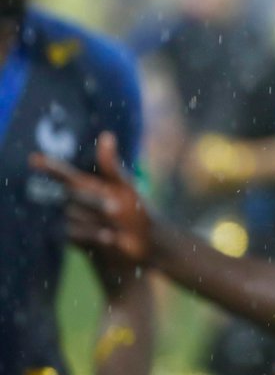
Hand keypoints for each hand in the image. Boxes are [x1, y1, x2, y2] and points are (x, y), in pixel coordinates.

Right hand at [32, 131, 151, 264]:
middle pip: (74, 196)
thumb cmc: (134, 208)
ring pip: (74, 216)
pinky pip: (77, 233)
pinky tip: (111, 237)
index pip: (62, 174)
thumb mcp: (125, 185)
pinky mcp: (76, 239)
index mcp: (85, 184)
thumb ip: (111, 165)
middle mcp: (75, 201)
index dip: (48, 166)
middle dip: (95, 201)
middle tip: (115, 209)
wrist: (141, 240)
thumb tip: (106, 135)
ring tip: (117, 224)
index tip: (33, 158)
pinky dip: (95, 234)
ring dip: (98, 220)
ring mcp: (74, 219)